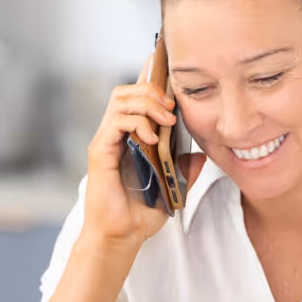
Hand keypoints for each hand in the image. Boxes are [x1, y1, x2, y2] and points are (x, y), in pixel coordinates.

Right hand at [82, 57, 174, 248]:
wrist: (122, 236)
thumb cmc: (141, 213)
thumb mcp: (173, 186)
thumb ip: (185, 168)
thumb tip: (201, 153)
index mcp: (131, 137)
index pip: (136, 98)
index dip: (148, 78)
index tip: (163, 64)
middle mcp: (115, 134)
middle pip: (126, 90)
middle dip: (152, 89)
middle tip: (173, 105)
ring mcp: (106, 141)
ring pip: (120, 99)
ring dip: (146, 103)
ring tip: (166, 120)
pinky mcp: (100, 151)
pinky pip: (116, 121)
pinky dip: (136, 122)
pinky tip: (151, 137)